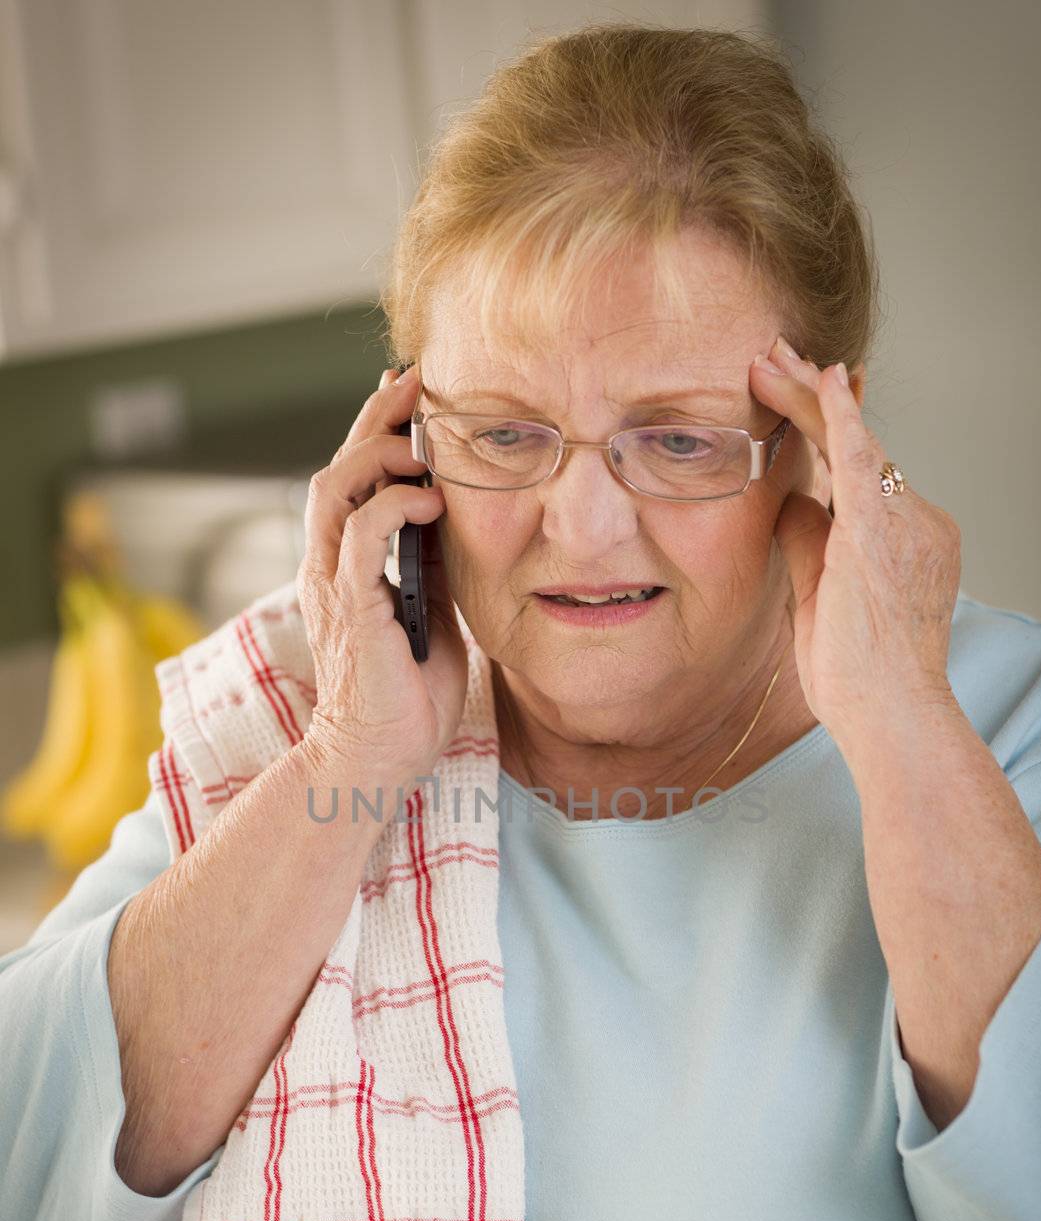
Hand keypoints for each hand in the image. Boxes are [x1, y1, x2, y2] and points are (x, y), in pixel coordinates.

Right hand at [297, 363, 467, 793]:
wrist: (380, 761)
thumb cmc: (407, 701)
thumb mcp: (431, 617)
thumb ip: (432, 569)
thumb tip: (455, 521)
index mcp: (346, 568)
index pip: (352, 482)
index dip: (378, 433)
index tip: (413, 396)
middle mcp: (328, 567)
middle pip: (337, 467)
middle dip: (376, 419)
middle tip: (417, 383)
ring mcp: (333, 585)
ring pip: (336, 487)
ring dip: (379, 451)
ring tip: (424, 440)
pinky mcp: (349, 607)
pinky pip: (360, 535)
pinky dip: (392, 505)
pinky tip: (430, 500)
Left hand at [749, 336, 960, 753]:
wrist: (893, 718)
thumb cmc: (860, 681)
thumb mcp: (822, 601)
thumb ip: (808, 546)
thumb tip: (787, 503)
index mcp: (905, 541)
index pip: (862, 472)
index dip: (831, 428)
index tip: (808, 390)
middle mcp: (916, 522)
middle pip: (860, 446)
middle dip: (815, 397)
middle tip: (775, 354)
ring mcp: (906, 524)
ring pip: (853, 444)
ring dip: (807, 398)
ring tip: (767, 359)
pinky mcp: (881, 531)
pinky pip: (861, 460)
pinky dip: (839, 416)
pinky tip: (820, 380)